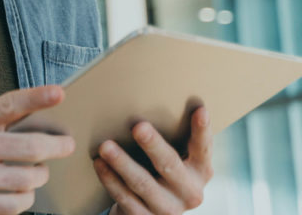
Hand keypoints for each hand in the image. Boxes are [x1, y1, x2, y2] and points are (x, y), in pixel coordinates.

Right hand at [0, 85, 75, 214]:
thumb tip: (35, 113)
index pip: (10, 104)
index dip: (37, 97)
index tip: (59, 93)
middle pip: (32, 147)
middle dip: (58, 146)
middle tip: (65, 145)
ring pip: (30, 179)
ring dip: (40, 175)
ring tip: (36, 171)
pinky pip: (16, 205)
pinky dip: (25, 198)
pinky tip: (21, 191)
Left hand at [93, 106, 214, 214]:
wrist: (148, 209)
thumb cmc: (159, 171)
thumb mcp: (174, 157)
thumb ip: (171, 138)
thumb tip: (148, 99)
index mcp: (201, 171)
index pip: (203, 148)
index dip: (202, 130)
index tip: (200, 109)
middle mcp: (190, 192)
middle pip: (169, 165)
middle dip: (153, 145)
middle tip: (138, 126)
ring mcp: (168, 208)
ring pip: (143, 183)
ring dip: (122, 163)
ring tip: (105, 146)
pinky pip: (125, 198)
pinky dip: (110, 180)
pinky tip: (99, 164)